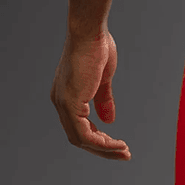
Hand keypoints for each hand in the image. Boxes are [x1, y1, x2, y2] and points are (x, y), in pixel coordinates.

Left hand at [50, 30, 130, 159]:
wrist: (89, 31)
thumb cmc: (96, 46)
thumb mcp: (102, 80)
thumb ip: (103, 100)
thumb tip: (109, 121)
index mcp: (65, 96)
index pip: (79, 127)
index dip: (99, 140)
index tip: (118, 144)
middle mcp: (60, 102)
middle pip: (79, 138)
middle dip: (103, 149)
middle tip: (124, 154)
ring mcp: (63, 103)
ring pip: (82, 140)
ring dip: (105, 150)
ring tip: (124, 151)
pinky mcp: (71, 103)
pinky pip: (86, 134)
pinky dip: (103, 143)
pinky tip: (118, 144)